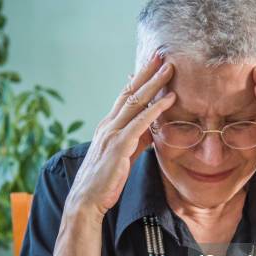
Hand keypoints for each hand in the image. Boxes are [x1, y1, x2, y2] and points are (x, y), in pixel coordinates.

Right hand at [65, 52, 175, 221]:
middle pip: (130, 93)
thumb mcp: (122, 156)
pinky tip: (169, 99)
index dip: (138, 80)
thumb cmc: (104, 181)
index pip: (124, 97)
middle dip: (147, 73)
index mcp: (107, 126)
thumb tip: (151, 132)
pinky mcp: (119, 146)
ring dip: (154, 84)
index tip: (152, 66)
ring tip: (169, 69)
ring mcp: (112, 134)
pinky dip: (155, 109)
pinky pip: (140, 122)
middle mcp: (108, 125)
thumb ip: (135, 141)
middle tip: (162, 56)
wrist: (87, 200)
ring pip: (136, 102)